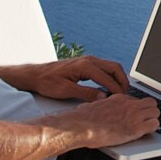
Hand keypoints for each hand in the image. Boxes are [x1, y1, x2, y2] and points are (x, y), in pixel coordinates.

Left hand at [11, 56, 129, 102]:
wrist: (35, 75)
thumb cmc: (47, 82)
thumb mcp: (66, 91)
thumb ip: (86, 93)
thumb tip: (103, 97)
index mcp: (85, 66)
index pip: (107, 78)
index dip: (116, 89)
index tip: (122, 99)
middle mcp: (88, 60)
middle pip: (114, 67)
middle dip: (122, 81)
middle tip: (125, 94)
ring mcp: (87, 60)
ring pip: (110, 66)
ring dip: (117, 77)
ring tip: (120, 91)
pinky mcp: (85, 63)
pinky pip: (103, 67)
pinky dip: (110, 76)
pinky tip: (109, 86)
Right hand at [48, 94, 158, 148]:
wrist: (81, 126)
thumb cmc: (82, 119)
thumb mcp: (92, 104)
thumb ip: (99, 103)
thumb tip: (96, 103)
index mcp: (119, 98)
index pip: (138, 100)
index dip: (138, 108)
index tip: (136, 115)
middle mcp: (129, 105)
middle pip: (151, 103)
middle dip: (150, 112)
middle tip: (145, 120)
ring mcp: (133, 115)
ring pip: (156, 113)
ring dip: (152, 120)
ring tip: (146, 127)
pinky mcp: (135, 128)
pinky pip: (154, 125)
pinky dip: (152, 129)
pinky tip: (145, 133)